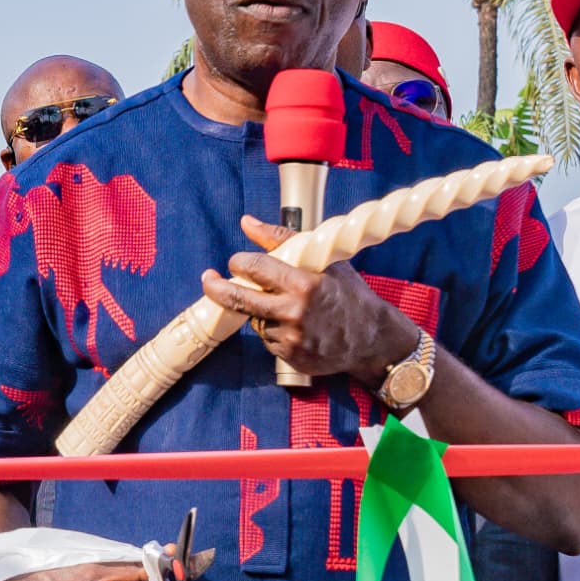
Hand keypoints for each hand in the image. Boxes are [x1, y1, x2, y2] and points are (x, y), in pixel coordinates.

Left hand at [201, 218, 421, 384]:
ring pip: (255, 320)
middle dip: (217, 287)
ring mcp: (290, 339)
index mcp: (303, 284)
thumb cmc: (348, 294)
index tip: (235, 261)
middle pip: (239, 299)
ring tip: (286, 306)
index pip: (255, 268)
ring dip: (259, 310)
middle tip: (208, 279)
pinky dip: (272, 329)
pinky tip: (294, 325)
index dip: (239, 262)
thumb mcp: (324, 260)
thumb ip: (282, 240)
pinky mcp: (289, 357)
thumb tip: (246, 222)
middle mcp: (294, 313)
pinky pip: (267, 340)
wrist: (371, 339)